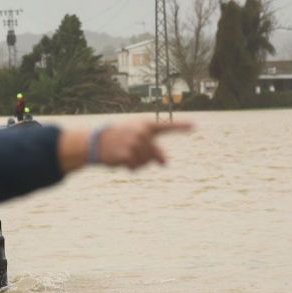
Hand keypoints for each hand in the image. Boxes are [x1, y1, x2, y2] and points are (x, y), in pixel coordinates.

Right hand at [58, 120, 192, 172]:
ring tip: (125, 154)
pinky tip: (120, 160)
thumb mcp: (136, 140)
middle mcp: (141, 132)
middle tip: (133, 153)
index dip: (181, 126)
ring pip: (145, 162)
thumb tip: (165, 163)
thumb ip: (153, 149)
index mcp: (145, 125)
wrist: (95, 142)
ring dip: (136, 163)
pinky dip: (129, 167)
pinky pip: (135, 166)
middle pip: (155, 154)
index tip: (196, 125)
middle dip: (147, 159)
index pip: (167, 126)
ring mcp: (134, 142)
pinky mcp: (126, 153)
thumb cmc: (119, 140)